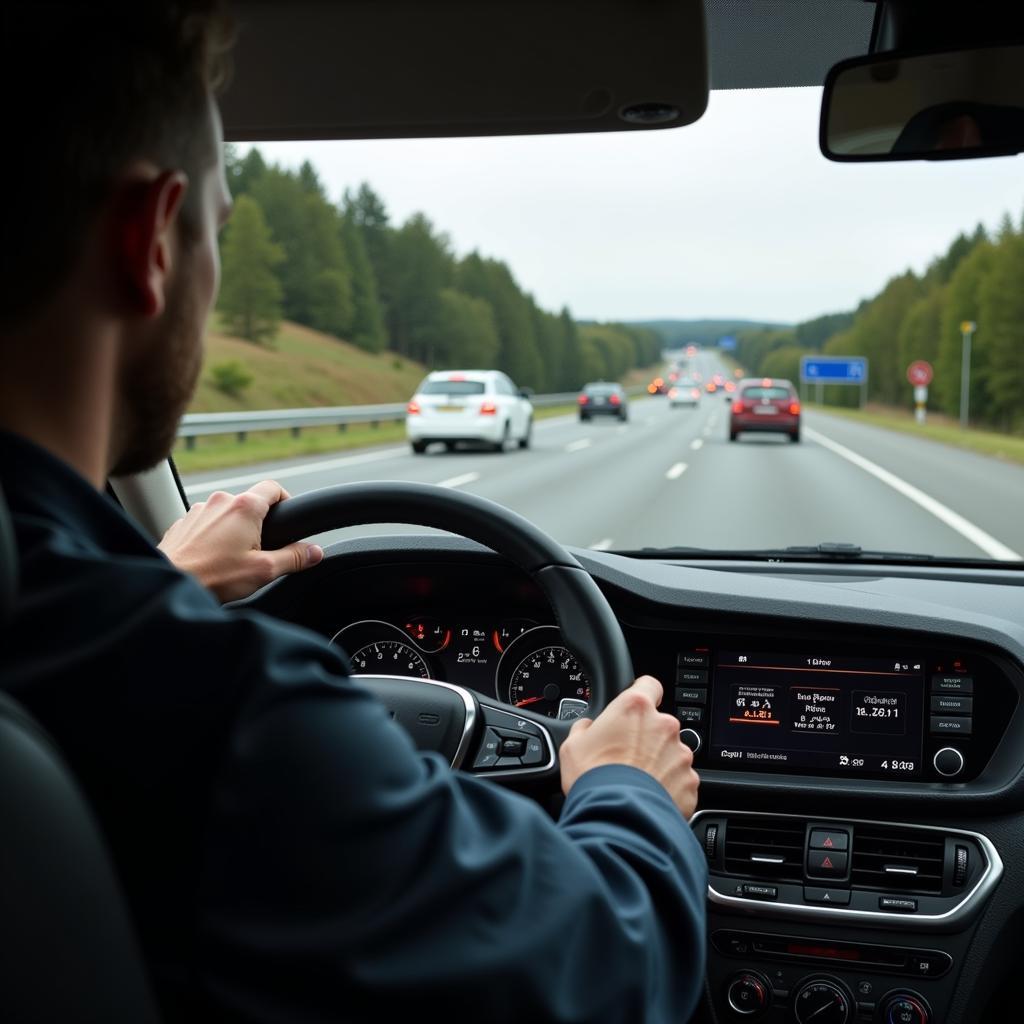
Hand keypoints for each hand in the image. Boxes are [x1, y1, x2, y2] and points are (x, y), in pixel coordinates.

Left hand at [158, 480, 322, 602]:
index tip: (287, 520)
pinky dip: (213, 537)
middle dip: (259, 524)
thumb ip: (294, 558)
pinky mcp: (183, 522)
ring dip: (234, 531)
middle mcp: (221, 501)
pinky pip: (206, 523)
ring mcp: (199, 510)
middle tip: (259, 551)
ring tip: (231, 559)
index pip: (274, 488)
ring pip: (227, 514)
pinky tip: (211, 559)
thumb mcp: (264, 571)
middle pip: (250, 503)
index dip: (286, 501)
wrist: (169, 583)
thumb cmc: (214, 577)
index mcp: (245, 507)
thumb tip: (315, 552)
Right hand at [559, 676, 698, 817]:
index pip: (649, 684)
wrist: (616, 819)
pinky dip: (668, 787)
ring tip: (636, 783)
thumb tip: (588, 728)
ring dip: (658, 763)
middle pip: (659, 724)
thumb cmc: (593, 778)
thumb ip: (585, 728)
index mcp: (635, 708)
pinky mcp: (690, 782)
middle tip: (625, 757)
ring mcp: (681, 755)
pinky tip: (648, 798)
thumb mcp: (572, 745)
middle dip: (646, 737)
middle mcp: (664, 726)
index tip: (634, 706)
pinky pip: (680, 780)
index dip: (642, 693)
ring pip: (671, 753)